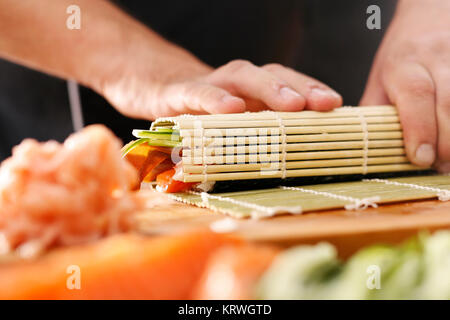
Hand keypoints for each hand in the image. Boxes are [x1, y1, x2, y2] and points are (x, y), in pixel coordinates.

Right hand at [98, 58, 341, 119]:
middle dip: (300, 88)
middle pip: (272, 75)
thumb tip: (294, 162)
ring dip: (268, 88)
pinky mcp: (178, 93)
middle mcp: (235, 84)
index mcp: (252, 92)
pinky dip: (214, 99)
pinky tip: (230, 108)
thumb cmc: (200, 114)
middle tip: (324, 104)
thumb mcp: (230, 125)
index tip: (337, 107)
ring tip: (290, 105)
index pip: (288, 84)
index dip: (312, 91)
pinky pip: (197, 93)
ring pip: (241, 77)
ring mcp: (208, 84)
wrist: (154, 86)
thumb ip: (255, 136)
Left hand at [361, 0, 449, 171]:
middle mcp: (438, 60)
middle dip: (444, 144)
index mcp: (405, 64)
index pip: (417, 95)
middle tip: (435, 166)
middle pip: (449, 105)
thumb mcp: (379, 81)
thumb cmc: (402, 56)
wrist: (431, 14)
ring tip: (446, 159)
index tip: (419, 158)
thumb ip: (374, 114)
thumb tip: (368, 150)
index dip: (420, 129)